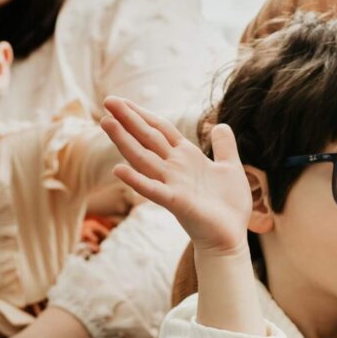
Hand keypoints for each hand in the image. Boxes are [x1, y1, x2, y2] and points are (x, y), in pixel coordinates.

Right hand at [101, 97, 251, 254]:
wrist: (230, 236)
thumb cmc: (228, 206)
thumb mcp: (230, 167)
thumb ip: (224, 146)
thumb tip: (220, 125)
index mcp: (186, 157)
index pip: (160, 130)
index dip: (143, 114)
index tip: (122, 101)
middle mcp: (174, 168)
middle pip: (147, 138)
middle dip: (128, 119)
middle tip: (107, 100)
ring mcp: (172, 184)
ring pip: (143, 158)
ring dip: (124, 141)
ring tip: (106, 122)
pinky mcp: (176, 202)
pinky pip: (152, 190)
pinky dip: (136, 181)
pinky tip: (118, 170)